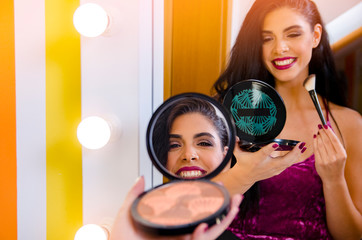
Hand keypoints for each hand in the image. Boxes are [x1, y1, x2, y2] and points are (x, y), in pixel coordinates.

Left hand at [110, 176, 242, 239]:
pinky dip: (201, 236)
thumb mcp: (127, 214)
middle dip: (225, 213)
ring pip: (208, 235)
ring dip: (222, 223)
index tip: (216, 190)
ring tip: (231, 208)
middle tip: (235, 199)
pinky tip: (203, 227)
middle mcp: (180, 236)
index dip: (208, 204)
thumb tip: (140, 178)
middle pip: (208, 225)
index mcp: (172, 226)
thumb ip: (134, 195)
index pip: (195, 214)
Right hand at [233, 137, 305, 183]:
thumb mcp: (238, 153)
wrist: (244, 177)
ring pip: (287, 163)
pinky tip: (299, 153)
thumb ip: (236, 144)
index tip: (275, 144)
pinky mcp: (275, 171)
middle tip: (300, 145)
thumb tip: (235, 136)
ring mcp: (272, 170)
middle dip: (292, 153)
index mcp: (256, 160)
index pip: (263, 154)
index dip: (269, 149)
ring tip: (302, 147)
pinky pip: (287, 165)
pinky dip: (294, 159)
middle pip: (282, 160)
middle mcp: (266, 165)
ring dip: (296, 155)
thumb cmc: (242, 163)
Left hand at [313, 124, 346, 182]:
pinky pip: (316, 150)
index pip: (334, 140)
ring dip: (318, 137)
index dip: (329, 132)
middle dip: (322, 133)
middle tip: (319, 127)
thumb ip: (335, 145)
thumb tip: (329, 131)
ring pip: (320, 145)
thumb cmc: (336, 164)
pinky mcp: (319, 163)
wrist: (333, 178)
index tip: (325, 126)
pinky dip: (315, 143)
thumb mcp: (340, 155)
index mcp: (342, 154)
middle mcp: (335, 157)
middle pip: (327, 141)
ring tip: (317, 132)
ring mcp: (326, 161)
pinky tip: (314, 138)